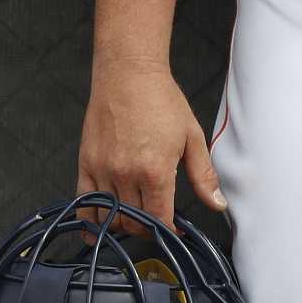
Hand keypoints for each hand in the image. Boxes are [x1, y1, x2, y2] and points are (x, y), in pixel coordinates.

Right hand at [77, 60, 225, 226]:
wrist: (129, 72)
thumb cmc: (161, 99)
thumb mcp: (192, 136)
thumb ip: (204, 175)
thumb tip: (217, 205)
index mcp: (156, 171)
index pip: (160, 220)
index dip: (169, 230)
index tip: (173, 228)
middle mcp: (126, 174)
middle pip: (134, 223)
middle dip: (148, 228)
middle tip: (156, 218)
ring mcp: (103, 169)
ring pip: (110, 217)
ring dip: (123, 224)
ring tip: (134, 215)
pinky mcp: (86, 161)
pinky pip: (84, 203)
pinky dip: (91, 219)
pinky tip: (99, 222)